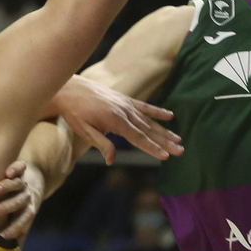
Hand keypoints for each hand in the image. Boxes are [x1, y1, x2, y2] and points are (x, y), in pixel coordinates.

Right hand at [0, 160, 41, 250]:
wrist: (35, 182)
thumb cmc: (23, 210)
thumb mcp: (23, 227)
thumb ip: (20, 248)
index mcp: (27, 213)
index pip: (23, 222)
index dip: (14, 229)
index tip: (0, 236)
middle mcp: (26, 198)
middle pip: (20, 203)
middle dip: (7, 208)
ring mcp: (24, 183)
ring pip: (18, 184)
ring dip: (7, 187)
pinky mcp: (21, 169)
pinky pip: (20, 167)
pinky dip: (16, 168)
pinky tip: (8, 172)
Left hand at [52, 75, 182, 164]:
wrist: (70, 88)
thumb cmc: (74, 112)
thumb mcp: (84, 131)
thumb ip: (101, 144)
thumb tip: (111, 161)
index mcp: (115, 121)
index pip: (138, 138)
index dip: (152, 148)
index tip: (165, 156)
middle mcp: (125, 112)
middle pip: (149, 130)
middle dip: (165, 142)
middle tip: (180, 150)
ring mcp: (126, 104)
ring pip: (149, 121)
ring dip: (165, 131)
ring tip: (179, 139)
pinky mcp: (125, 99)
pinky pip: (144, 107)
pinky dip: (157, 112)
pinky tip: (170, 116)